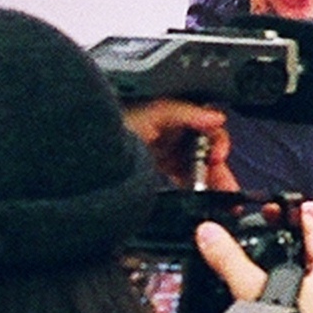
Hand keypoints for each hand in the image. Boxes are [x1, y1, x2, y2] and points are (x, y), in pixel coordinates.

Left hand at [122, 99, 236, 190]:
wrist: (86, 152)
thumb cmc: (111, 122)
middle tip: (226, 190)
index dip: (217, 142)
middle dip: (219, 170)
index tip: (218, 157)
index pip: (208, 127)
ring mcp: (163, 152)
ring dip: (208, 183)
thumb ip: (185, 113)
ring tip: (216, 201)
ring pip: (196, 169)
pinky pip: (180, 180)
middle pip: (205, 152)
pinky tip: (195, 199)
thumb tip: (214, 116)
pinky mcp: (154, 170)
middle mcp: (170, 131)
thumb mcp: (152, 112)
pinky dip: (189, 189)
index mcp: (174, 113)